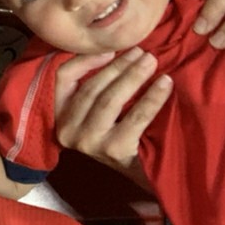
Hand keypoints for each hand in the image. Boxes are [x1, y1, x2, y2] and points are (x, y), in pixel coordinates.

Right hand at [54, 48, 171, 184]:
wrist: (143, 175)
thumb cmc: (121, 134)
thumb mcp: (98, 110)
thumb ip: (94, 83)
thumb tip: (109, 52)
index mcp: (58, 116)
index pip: (63, 77)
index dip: (85, 60)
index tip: (112, 50)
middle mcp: (67, 130)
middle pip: (91, 87)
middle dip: (118, 66)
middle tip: (142, 52)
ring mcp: (88, 142)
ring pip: (109, 100)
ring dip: (133, 77)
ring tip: (152, 62)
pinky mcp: (113, 150)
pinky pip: (135, 117)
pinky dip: (152, 98)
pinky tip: (165, 84)